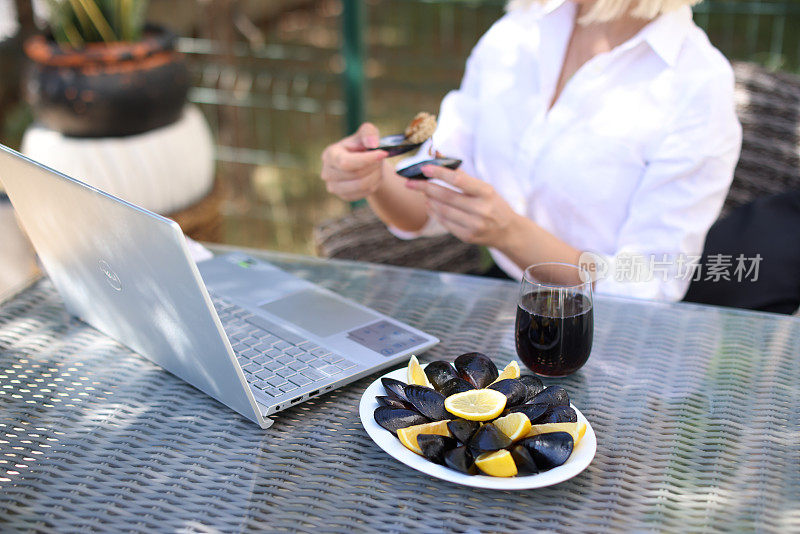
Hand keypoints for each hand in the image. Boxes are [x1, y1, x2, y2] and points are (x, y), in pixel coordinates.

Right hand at [321, 123, 388, 201]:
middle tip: (381, 158)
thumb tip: (372, 144)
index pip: (346, 163)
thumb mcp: (365, 132)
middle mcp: (327, 173)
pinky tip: (374, 175)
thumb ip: (369, 132)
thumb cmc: (361, 145)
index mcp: (330, 155)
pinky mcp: (344, 196)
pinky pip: (365, 193)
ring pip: (362, 186)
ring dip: (376, 175)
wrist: (361, 162)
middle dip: (374, 166)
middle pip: (356, 175)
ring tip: (378, 166)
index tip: (383, 153)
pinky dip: (374, 184)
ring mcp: (334, 187)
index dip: (366, 159)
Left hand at [405, 165, 519, 247]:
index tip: (424, 168)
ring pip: (443, 210)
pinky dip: (434, 213)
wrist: (507, 231)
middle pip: (446, 196)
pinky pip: (445, 223)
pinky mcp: (468, 236)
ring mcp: (474, 225)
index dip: (439, 173)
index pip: (458, 180)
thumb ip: (463, 177)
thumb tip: (439, 159)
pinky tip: (430, 205)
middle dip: (425, 188)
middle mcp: (481, 209)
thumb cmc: (493, 204)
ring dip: (429, 200)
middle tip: (410, 182)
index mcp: (486, 192)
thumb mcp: (485, 188)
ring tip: (423, 193)